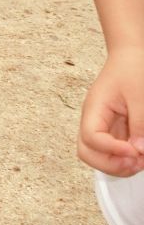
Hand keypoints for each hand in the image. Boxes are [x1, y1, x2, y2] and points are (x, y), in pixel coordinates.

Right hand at [78, 49, 143, 176]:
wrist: (130, 58)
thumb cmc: (132, 70)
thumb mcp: (140, 97)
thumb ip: (139, 124)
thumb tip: (139, 151)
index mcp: (94, 108)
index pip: (90, 137)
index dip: (110, 149)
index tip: (134, 152)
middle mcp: (93, 120)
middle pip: (87, 152)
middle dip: (110, 164)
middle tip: (136, 162)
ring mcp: (102, 127)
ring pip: (97, 156)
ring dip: (117, 165)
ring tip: (140, 160)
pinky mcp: (112, 131)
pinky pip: (112, 152)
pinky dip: (124, 159)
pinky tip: (139, 154)